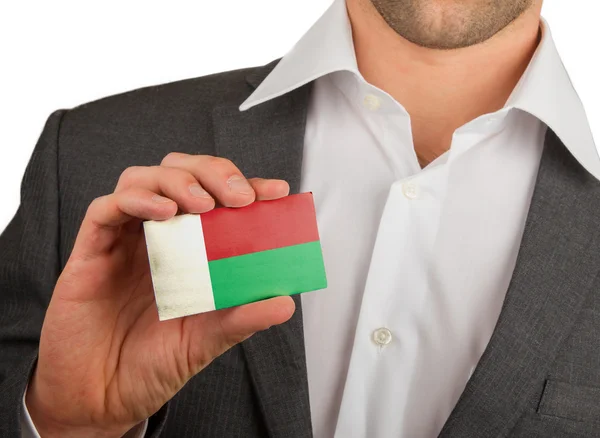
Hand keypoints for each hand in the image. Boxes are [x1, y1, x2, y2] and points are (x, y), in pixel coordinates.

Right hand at [26, 153, 294, 436]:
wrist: (102, 399)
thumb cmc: (152, 364)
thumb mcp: (207, 340)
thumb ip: (242, 318)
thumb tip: (286, 302)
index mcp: (188, 249)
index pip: (218, 198)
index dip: (247, 186)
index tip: (276, 193)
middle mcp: (156, 236)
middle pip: (180, 172)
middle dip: (213, 172)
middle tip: (238, 196)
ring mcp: (123, 241)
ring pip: (142, 179)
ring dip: (176, 181)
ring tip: (201, 203)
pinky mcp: (90, 252)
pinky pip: (105, 209)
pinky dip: (136, 200)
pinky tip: (163, 213)